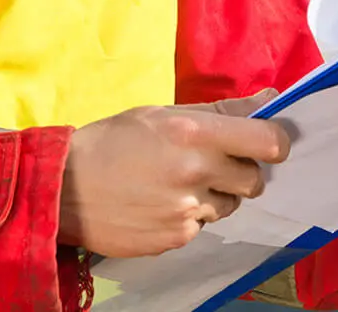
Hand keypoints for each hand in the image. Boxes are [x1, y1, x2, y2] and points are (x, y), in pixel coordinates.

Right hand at [59, 88, 289, 256]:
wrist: (62, 189)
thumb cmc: (112, 142)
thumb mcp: (163, 113)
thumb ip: (222, 110)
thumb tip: (270, 98)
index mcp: (195, 133)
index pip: (269, 143)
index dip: (274, 143)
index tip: (266, 144)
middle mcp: (196, 173)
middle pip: (255, 180)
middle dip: (241, 172)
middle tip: (210, 164)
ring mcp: (187, 210)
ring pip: (229, 206)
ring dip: (214, 196)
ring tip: (175, 184)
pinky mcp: (176, 238)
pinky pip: (201, 226)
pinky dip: (189, 217)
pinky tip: (159, 204)